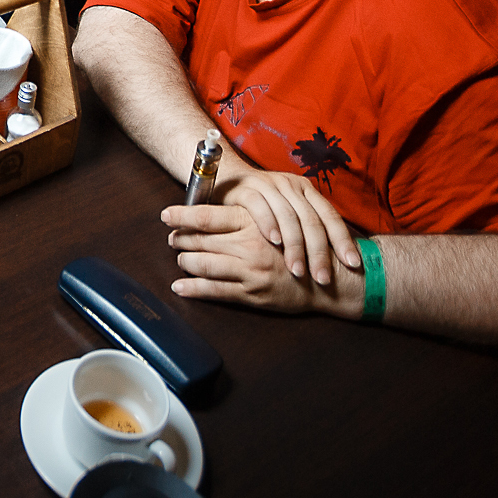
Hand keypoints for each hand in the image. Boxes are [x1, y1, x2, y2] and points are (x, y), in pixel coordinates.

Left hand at [164, 203, 360, 315]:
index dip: (182, 215)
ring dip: (185, 262)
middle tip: (170, 238)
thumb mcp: (280, 216)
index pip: (208, 217)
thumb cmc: (304, 243)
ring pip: (204, 265)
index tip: (165, 214)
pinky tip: (179, 287)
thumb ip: (251, 212)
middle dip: (181, 240)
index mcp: (253, 222)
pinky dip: (193, 289)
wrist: (331, 276)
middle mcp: (249, 245)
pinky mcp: (253, 293)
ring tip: (178, 259)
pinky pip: (215, 291)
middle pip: (201, 241)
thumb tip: (220, 204)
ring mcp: (250, 271)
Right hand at [216, 161, 359, 284]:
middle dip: (319, 252)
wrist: (223, 180)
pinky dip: (268, 224)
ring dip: (294, 245)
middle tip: (322, 278)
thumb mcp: (285, 212)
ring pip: (289, 216)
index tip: (353, 265)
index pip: (329, 216)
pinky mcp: (245, 189)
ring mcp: (267, 185)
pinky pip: (260, 206)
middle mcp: (290, 185)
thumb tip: (335, 259)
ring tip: (298, 270)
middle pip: (311, 220)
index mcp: (305, 189)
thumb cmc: (258, 206)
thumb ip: (305, 228)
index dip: (343, 240)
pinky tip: (274, 243)